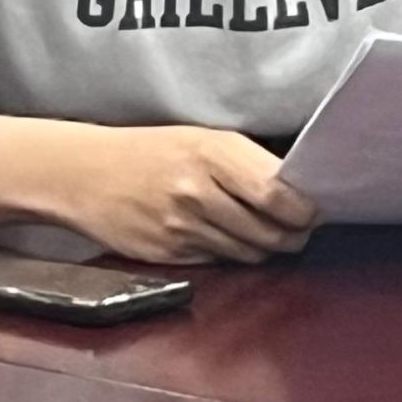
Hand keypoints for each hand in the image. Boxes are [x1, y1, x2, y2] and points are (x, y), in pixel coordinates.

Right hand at [64, 125, 319, 264]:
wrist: (85, 174)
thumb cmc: (149, 150)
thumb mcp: (200, 138)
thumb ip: (244, 162)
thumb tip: (293, 189)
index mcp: (212, 152)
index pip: (276, 193)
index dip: (304, 208)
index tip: (316, 209)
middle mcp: (198, 191)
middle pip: (268, 230)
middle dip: (293, 235)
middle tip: (301, 229)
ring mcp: (182, 227)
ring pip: (248, 253)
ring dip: (266, 248)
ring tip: (269, 234)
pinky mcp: (169, 255)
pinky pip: (219, 262)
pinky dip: (232, 256)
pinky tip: (229, 240)